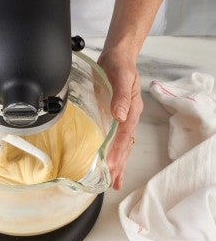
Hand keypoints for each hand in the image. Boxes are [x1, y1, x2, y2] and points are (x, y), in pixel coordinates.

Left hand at [97, 47, 143, 189]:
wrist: (118, 57)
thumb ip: (122, 96)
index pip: (123, 137)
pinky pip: (115, 138)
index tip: (111, 167)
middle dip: (119, 165)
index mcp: (131, 111)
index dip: (117, 153)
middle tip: (112, 183)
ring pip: (122, 146)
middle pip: (125, 146)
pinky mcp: (114, 117)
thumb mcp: (122, 76)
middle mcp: (128, 118)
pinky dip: (114, 152)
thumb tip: (120, 115)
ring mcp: (122, 119)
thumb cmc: (120, 66)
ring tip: (114, 181)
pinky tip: (109, 160)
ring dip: (119, 163)